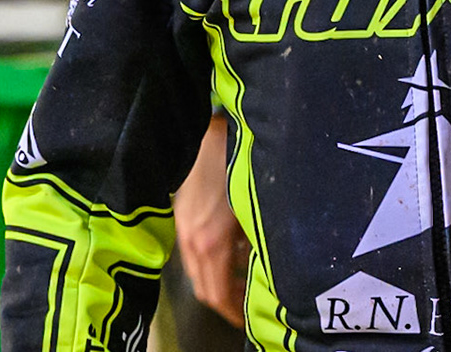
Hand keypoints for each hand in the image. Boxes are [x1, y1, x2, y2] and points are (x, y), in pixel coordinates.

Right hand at [176, 115, 247, 327]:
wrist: (205, 133)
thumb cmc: (238, 164)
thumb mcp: (254, 207)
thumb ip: (258, 239)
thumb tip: (269, 262)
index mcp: (211, 243)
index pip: (216, 294)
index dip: (232, 311)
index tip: (248, 318)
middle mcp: (192, 242)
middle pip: (204, 288)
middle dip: (226, 300)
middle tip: (248, 302)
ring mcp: (183, 229)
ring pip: (198, 270)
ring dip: (219, 279)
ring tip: (245, 275)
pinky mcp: (181, 215)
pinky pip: (194, 251)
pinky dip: (212, 259)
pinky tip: (233, 246)